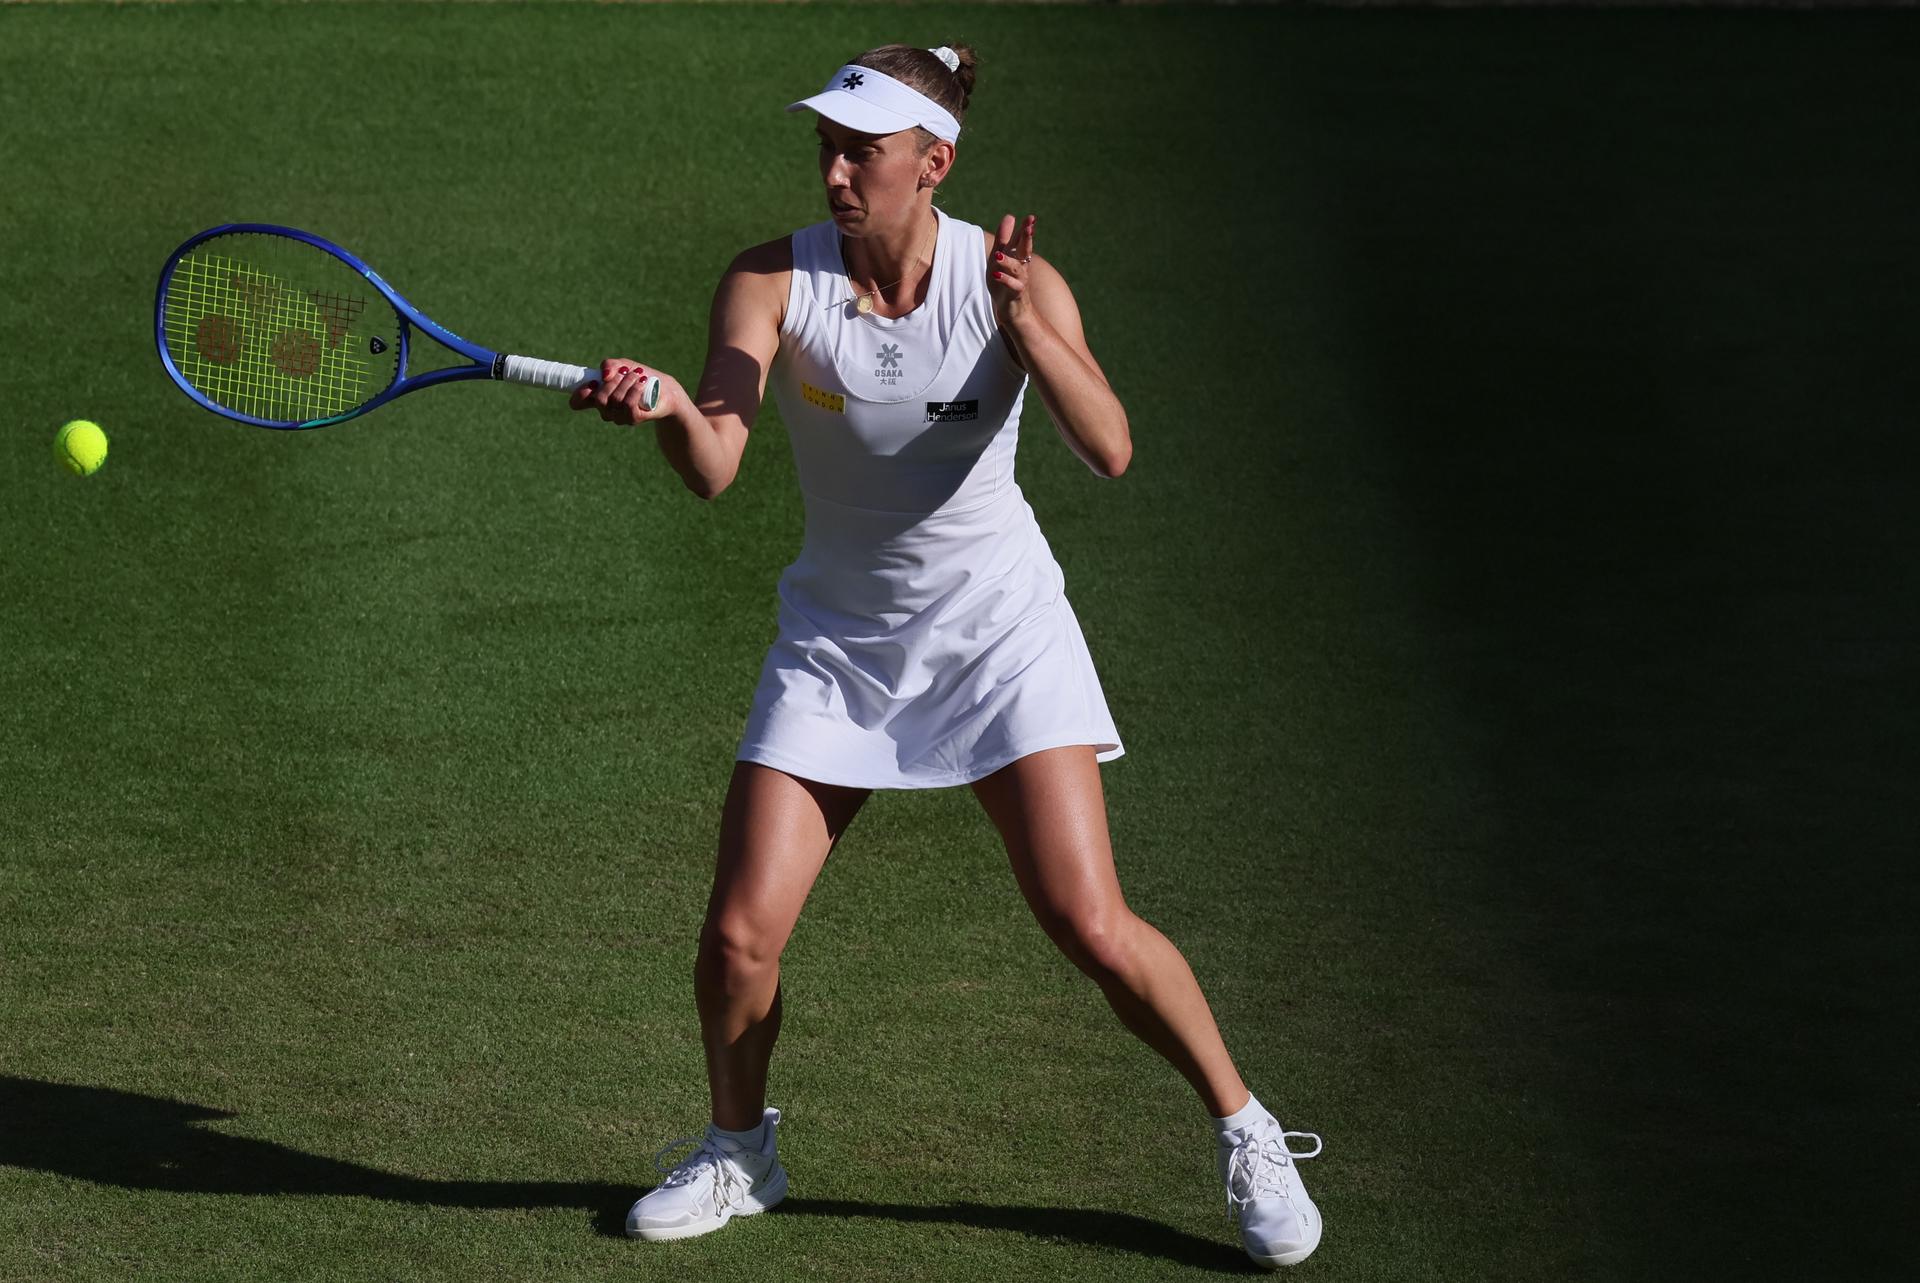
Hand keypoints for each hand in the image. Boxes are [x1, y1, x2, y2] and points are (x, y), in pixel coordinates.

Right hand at [569, 359, 681, 424]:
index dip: (579, 395)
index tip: (592, 383)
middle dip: (613, 382)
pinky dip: (634, 391)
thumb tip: (605, 375)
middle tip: (626, 372)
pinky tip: (642, 383)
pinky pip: (628, 405)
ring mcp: (619, 417)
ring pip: (615, 400)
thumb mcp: (624, 365)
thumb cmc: (640, 377)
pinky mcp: (633, 419)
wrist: (665, 389)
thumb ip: (610, 365)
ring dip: (626, 383)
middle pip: (599, 399)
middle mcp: (606, 410)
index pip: (577, 403)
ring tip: (638, 374)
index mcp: (598, 397)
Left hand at [988, 213, 1036, 331]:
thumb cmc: (1005, 281)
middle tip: (1029, 228)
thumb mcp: (1001, 257)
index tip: (1031, 218)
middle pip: (1024, 251)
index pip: (1021, 241)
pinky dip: (1004, 280)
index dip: (1026, 229)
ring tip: (998, 256)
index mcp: (1017, 257)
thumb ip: (1004, 238)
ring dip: (1008, 262)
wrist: (1012, 308)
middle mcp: (1021, 267)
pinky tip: (996, 275)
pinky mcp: (1015, 293)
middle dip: (1026, 239)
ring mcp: (1020, 280)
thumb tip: (1010, 215)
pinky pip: (1012, 286)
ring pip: (1016, 269)